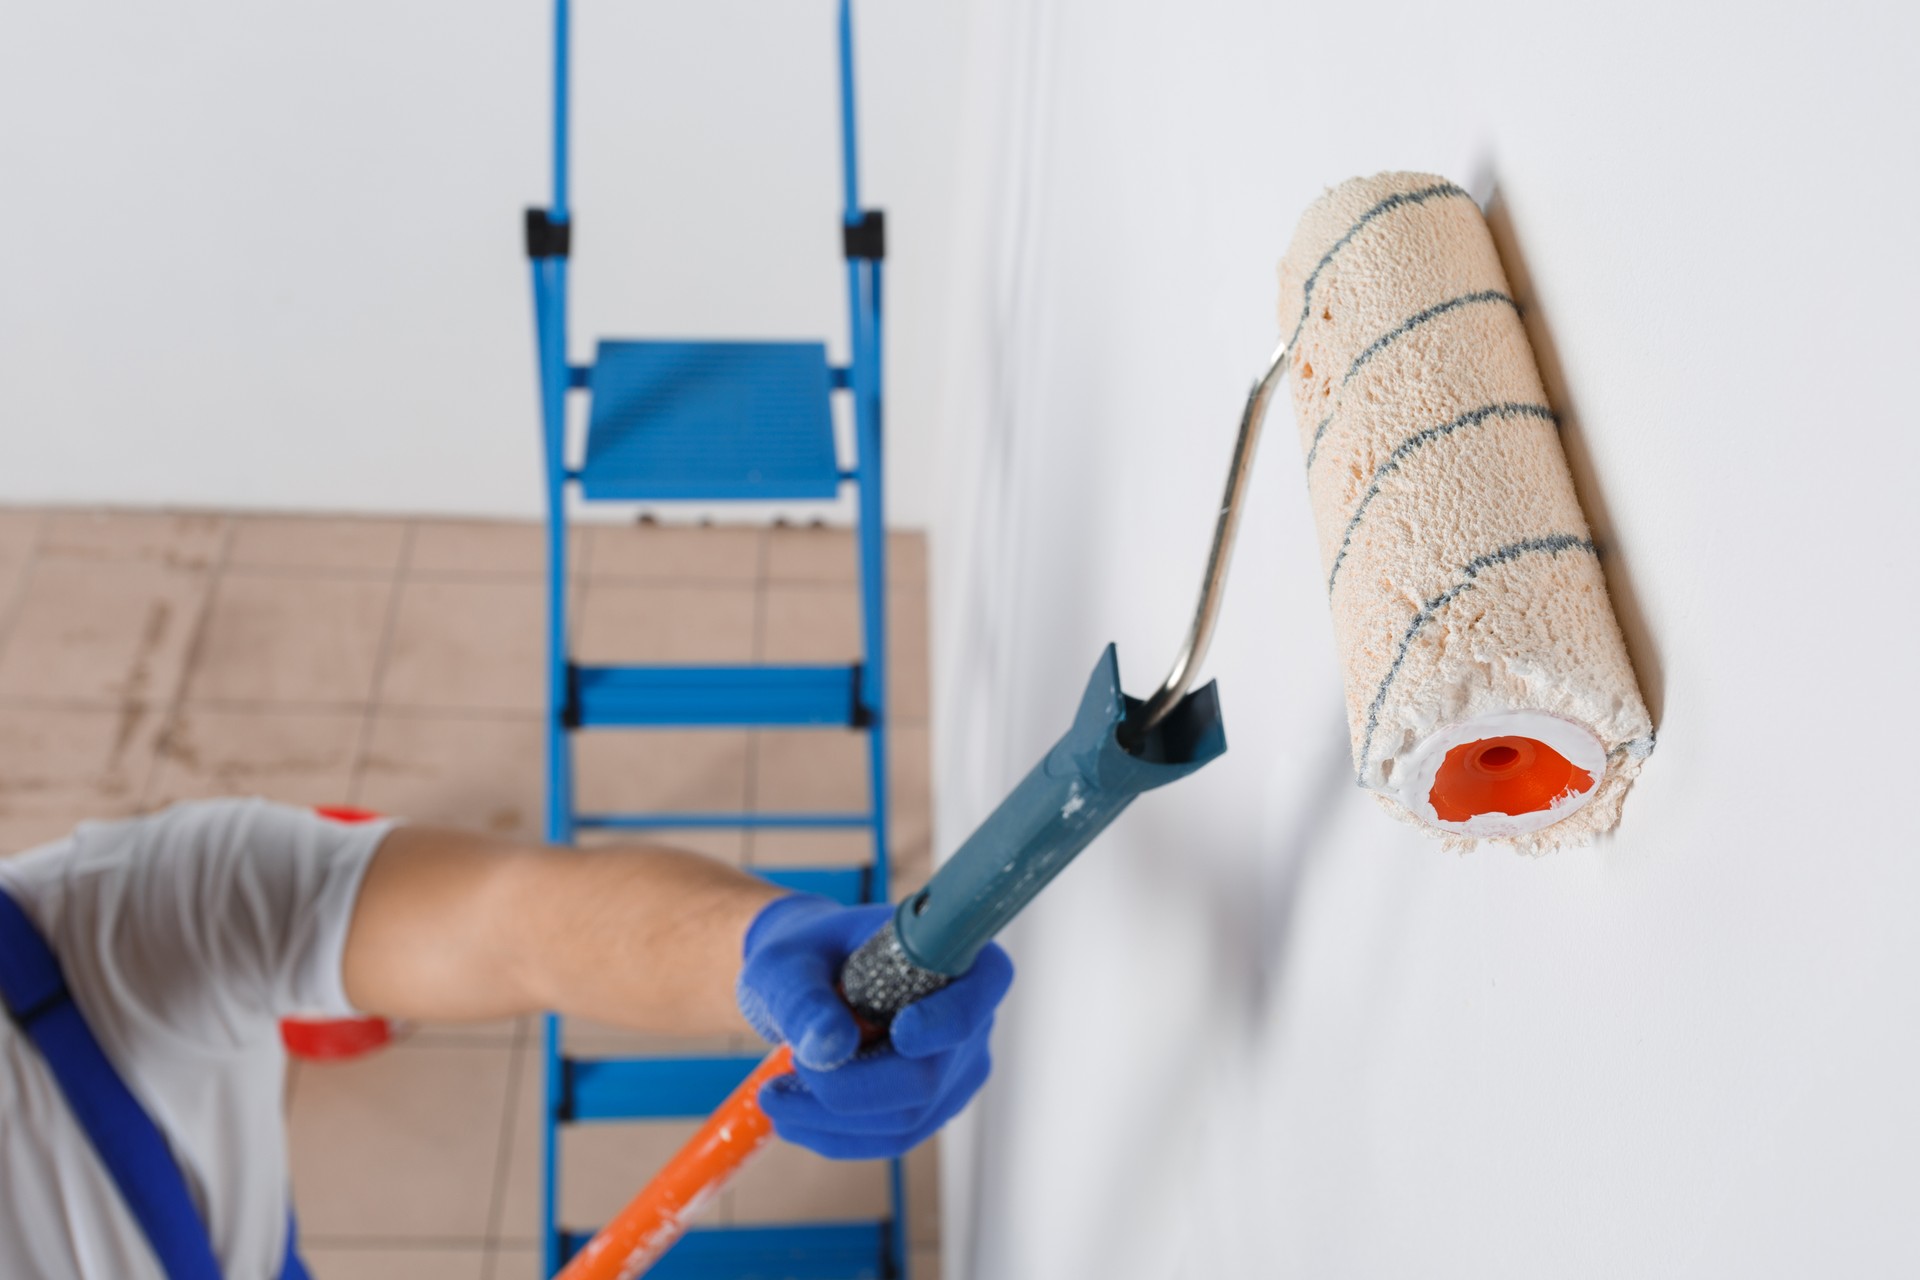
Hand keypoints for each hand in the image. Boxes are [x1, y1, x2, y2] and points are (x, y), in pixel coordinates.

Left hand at [735, 894, 1013, 1158]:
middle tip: (787, 1072)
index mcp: (954, 954)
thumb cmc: (804, 957)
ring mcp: (958, 1069)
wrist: (807, 980)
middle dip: (850, 1086)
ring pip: (907, 1118)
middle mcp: (972, 1017)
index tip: (902, 1033)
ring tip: (774, 1096)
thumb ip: (802, 997)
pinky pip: (892, 1137)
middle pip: (929, 1075)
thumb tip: (828, 1045)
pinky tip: (794, 1116)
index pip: (981, 988)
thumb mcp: (785, 963)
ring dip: (831, 1119)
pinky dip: (836, 1135)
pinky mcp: (934, 1107)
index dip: (949, 1018)